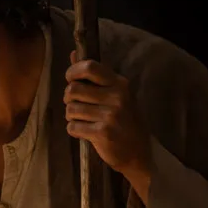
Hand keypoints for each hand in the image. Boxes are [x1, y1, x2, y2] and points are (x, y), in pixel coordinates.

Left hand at [63, 58, 152, 190]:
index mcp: (120, 84)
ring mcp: (110, 115)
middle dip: (68, 98)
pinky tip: (85, 132)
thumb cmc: (125, 121)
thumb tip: (73, 54)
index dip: (73, 71)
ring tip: (82, 120)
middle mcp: (116, 97)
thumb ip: (95, 76)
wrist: (139, 153)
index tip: (70, 79)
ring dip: (71, 116)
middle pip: (73, 89)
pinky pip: (73, 127)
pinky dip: (74, 130)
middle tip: (74, 105)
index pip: (90, 67)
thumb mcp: (116, 95)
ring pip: (71, 109)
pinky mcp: (102, 133)